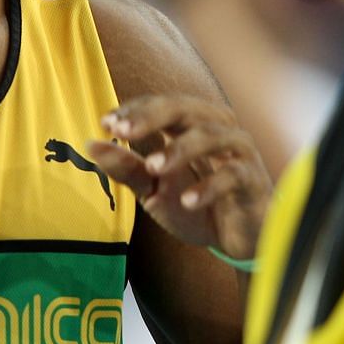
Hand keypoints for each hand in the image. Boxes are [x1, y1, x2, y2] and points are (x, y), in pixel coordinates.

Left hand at [88, 95, 269, 258]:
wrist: (239, 238)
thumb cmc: (198, 206)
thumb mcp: (155, 190)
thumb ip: (127, 169)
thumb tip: (92, 145)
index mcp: (193, 125)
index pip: (162, 105)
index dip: (135, 110)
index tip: (107, 123)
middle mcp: (217, 129)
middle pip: (185, 108)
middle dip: (152, 116)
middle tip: (123, 130)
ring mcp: (238, 151)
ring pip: (211, 135)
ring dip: (180, 149)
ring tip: (153, 167)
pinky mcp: (252, 178)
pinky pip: (232, 175)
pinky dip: (209, 187)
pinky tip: (188, 201)